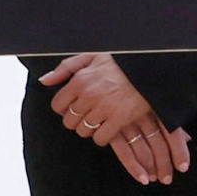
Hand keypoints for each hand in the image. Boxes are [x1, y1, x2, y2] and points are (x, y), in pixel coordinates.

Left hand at [39, 52, 190, 183]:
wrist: (151, 68)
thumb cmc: (122, 62)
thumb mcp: (92, 57)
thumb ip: (66, 68)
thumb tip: (45, 81)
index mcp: (80, 80)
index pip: (58, 105)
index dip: (65, 109)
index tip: (76, 108)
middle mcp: (89, 95)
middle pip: (69, 121)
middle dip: (77, 120)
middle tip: (89, 115)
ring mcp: (104, 108)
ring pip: (84, 131)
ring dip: (90, 129)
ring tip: (100, 121)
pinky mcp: (120, 118)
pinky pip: (101, 138)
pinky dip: (103, 137)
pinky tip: (110, 129)